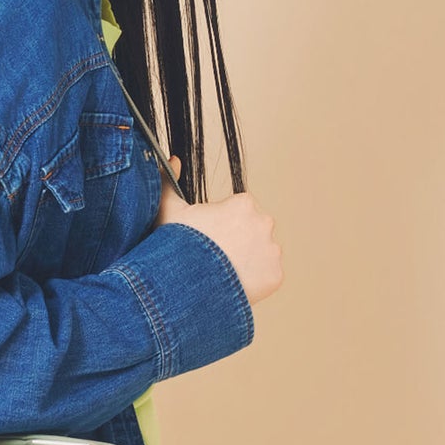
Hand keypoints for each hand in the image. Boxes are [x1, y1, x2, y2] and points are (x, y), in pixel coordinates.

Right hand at [154, 155, 283, 305]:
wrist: (187, 284)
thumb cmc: (179, 245)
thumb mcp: (168, 210)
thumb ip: (168, 180)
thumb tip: (174, 159)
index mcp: (243, 204)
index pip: (238, 212)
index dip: (221, 225)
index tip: (208, 238)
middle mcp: (264, 222)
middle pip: (253, 231)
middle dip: (238, 241)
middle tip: (215, 257)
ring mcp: (272, 250)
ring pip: (262, 253)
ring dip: (249, 261)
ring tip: (224, 274)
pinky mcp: (276, 275)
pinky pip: (267, 276)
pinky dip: (256, 281)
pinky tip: (233, 285)